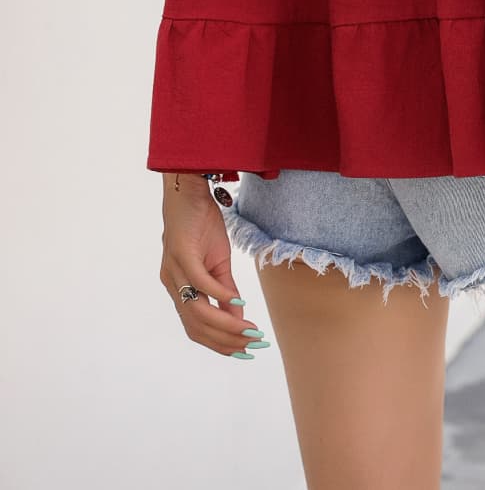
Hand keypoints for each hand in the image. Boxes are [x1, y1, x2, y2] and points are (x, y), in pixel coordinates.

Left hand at [160, 175, 266, 358]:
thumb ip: (225, 291)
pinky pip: (200, 283)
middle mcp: (172, 284)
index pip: (195, 329)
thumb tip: (238, 318)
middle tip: (252, 345)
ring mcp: (174, 270)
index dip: (218, 344)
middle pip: (196, 326)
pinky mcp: (181, 254)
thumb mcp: (217, 262)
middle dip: (225, 341)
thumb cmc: (201, 225)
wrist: (188, 192)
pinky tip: (239, 301)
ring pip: (197, 310)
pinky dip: (220, 296)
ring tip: (249, 330)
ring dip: (225, 324)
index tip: (244, 351)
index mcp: (179, 289)